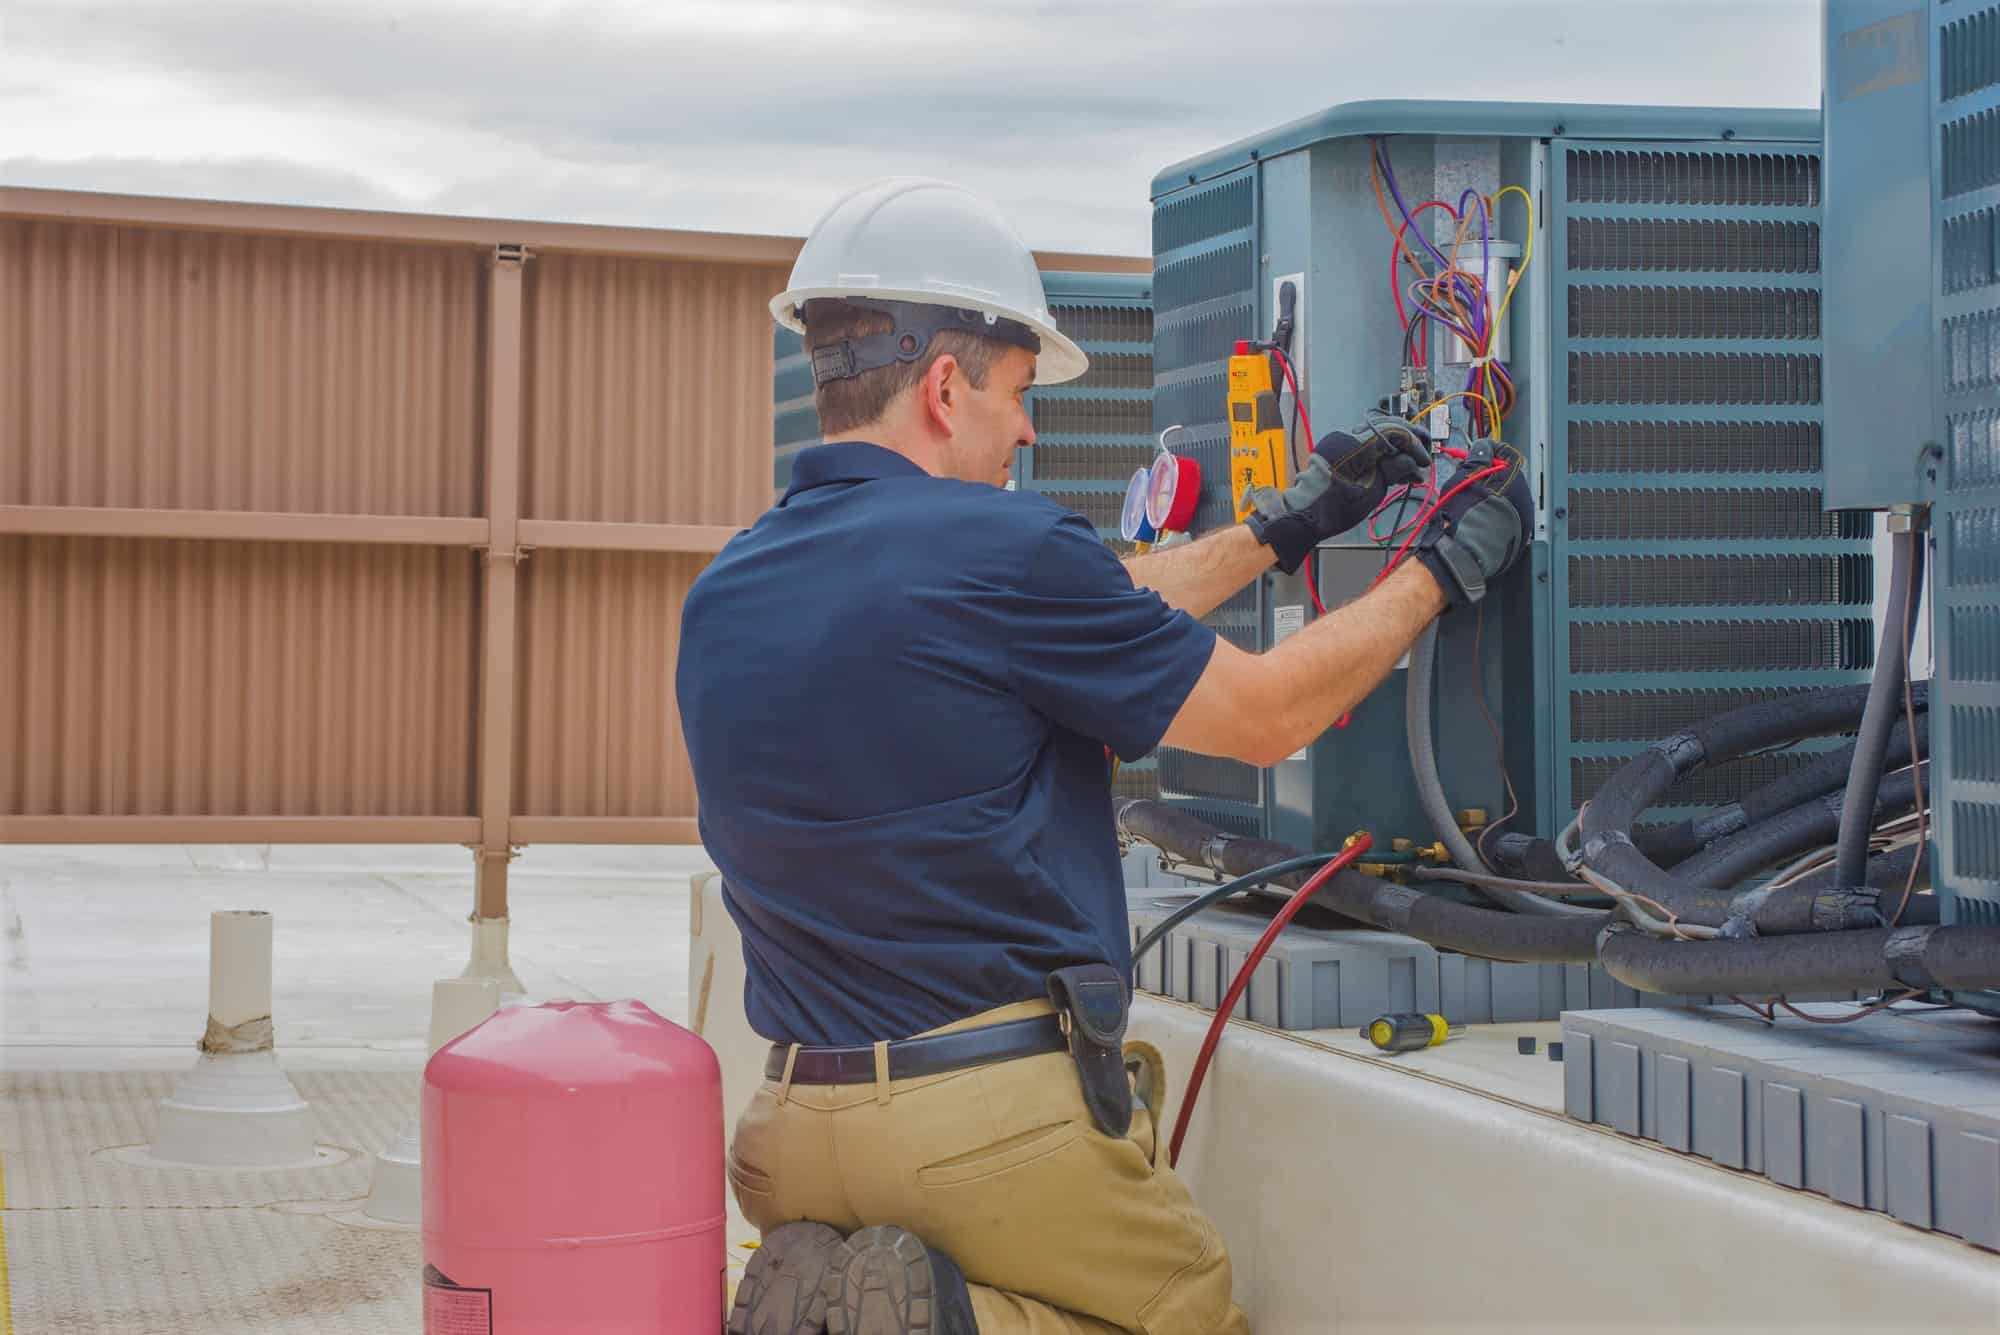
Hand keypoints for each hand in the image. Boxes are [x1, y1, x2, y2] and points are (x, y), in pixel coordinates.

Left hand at [1244, 420, 1431, 574]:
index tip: (1425, 460)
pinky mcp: (1337, 450)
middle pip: (1386, 428)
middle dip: (1408, 441)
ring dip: (1396, 449)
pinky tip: (1394, 469)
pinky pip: (1364, 445)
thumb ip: (1393, 471)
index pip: (1394, 431)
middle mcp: (1347, 436)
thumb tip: (1411, 461)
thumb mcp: (1372, 492)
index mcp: (1356, 444)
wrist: (1304, 516)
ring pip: (1376, 436)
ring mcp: (1340, 441)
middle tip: (1424, 453)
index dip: (1414, 444)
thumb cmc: (1334, 508)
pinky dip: (1380, 454)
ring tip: (1412, 468)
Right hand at [1413, 445, 1533, 606]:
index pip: (1506, 454)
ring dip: (1495, 496)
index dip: (1488, 453)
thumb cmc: (1462, 516)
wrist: (1463, 552)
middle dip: (1492, 476)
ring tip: (1473, 505)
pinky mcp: (1518, 537)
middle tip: (1470, 482)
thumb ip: (1477, 456)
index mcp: (1514, 478)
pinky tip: (1481, 520)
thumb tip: (1484, 447)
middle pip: (1509, 477)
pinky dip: (1497, 515)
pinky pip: (1509, 518)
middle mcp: (1524, 497)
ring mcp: (1523, 519)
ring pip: (1510, 498)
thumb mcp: (1463, 476)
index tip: (1477, 456)